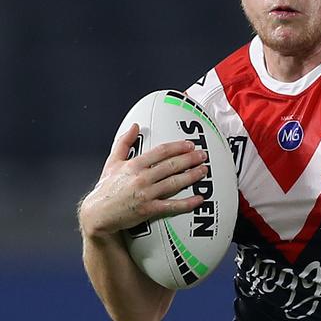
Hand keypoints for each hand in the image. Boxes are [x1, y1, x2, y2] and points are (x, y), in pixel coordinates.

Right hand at [79, 123, 207, 238]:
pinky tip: (198, 199)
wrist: (97, 214)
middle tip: (203, 155)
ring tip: (204, 170)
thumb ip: (124, 142)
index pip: (161, 152)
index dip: (178, 147)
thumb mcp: (112, 162)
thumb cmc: (106, 188)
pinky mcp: (148, 210)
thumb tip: (135, 126)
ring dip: (192, 176)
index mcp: (134, 165)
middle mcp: (141, 178)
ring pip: (174, 182)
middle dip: (190, 159)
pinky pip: (171, 205)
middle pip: (171, 165)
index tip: (189, 145)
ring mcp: (146, 194)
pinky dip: (186, 203)